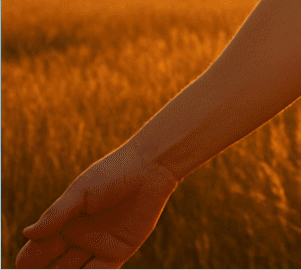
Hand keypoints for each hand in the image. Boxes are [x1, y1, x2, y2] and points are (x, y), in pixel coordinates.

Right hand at [16, 145, 178, 268]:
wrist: (151, 169)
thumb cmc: (113, 174)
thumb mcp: (81, 192)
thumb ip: (57, 214)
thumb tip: (27, 233)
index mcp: (64, 222)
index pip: (39, 249)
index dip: (28, 261)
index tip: (21, 269)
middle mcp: (78, 237)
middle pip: (54, 265)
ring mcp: (98, 245)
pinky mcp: (119, 251)